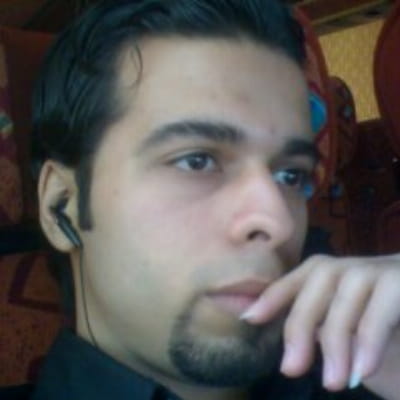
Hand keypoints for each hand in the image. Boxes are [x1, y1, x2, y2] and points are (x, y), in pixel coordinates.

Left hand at [240, 254, 399, 396]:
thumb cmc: (393, 341)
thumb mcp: (349, 337)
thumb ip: (320, 329)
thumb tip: (275, 327)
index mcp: (345, 276)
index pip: (303, 275)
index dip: (276, 292)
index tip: (249, 318)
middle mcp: (364, 266)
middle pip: (320, 277)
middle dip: (301, 321)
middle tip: (292, 368)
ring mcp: (389, 270)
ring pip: (349, 290)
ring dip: (337, 338)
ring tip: (330, 382)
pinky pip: (384, 304)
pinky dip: (369, 337)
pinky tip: (360, 370)